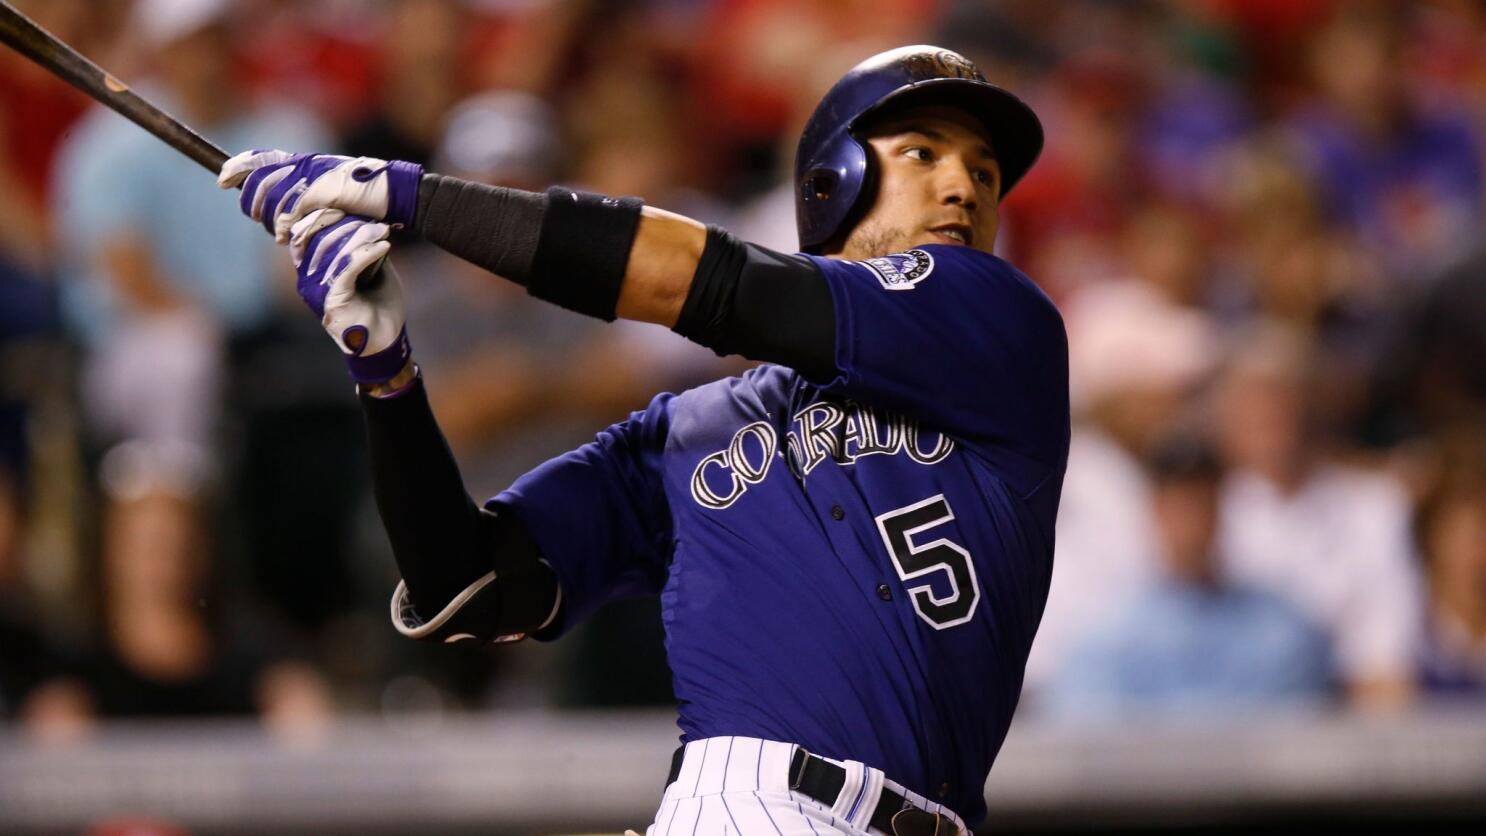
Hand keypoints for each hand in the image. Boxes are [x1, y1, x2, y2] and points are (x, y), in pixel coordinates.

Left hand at [218, 149, 422, 243]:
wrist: (395, 193)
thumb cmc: (368, 194)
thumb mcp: (333, 187)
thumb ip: (306, 191)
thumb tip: (280, 208)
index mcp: (305, 161)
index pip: (261, 158)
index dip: (238, 167)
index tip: (222, 179)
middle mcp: (305, 165)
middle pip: (259, 181)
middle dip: (253, 200)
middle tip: (256, 215)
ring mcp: (312, 179)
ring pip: (272, 200)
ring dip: (272, 219)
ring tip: (281, 234)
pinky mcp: (322, 194)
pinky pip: (293, 214)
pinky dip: (290, 227)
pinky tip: (292, 238)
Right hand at [289, 209, 411, 384]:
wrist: (384, 341)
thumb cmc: (378, 303)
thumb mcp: (371, 267)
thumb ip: (361, 245)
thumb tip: (367, 216)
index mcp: (311, 267)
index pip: (306, 231)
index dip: (325, 213)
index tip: (353, 202)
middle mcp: (307, 277)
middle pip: (316, 236)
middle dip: (345, 221)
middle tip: (373, 214)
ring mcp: (315, 290)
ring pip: (333, 250)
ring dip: (361, 237)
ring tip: (383, 230)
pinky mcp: (331, 301)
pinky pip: (346, 269)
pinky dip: (366, 254)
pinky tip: (383, 247)